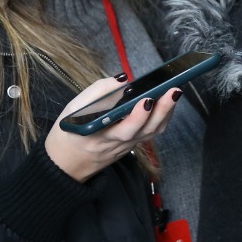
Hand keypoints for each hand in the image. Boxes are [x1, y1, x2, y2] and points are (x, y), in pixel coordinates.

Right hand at [45, 76, 183, 182]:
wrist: (67, 162)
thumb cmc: (70, 130)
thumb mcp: (73, 108)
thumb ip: (98, 92)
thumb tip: (124, 80)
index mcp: (97, 134)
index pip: (121, 128)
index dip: (137, 115)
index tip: (146, 98)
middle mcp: (115, 143)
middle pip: (143, 130)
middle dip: (161, 110)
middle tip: (173, 90)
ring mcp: (126, 146)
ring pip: (151, 133)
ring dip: (166, 113)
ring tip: (174, 92)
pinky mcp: (132, 146)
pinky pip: (151, 134)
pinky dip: (161, 118)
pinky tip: (166, 103)